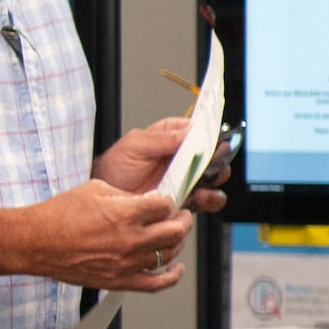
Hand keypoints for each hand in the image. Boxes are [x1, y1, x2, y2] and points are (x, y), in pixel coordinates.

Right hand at [28, 179, 190, 292]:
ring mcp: (127, 262)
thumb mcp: (95, 189)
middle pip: (175, 231)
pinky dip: (172, 276)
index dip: (168, 202)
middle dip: (182, 220)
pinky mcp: (120, 280)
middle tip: (180, 216)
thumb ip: (127, 195)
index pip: (166, 206)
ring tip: (173, 235)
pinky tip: (177, 268)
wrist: (33, 242)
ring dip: (176, 243)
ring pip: (170, 254)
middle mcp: (130, 239)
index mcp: (125, 213)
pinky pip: (157, 283)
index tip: (166, 202)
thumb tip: (149, 199)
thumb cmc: (58, 215)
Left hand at [96, 116, 222, 213]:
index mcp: (173, 136)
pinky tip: (198, 199)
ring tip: (201, 186)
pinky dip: (210, 200)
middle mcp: (186, 156)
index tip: (208, 140)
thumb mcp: (134, 146)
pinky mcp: (190, 198)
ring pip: (217, 177)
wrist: (110, 200)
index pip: (199, 129)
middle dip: (217, 159)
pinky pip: (210, 200)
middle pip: (215, 153)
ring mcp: (190, 178)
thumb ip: (161, 138)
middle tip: (208, 163)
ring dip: (215, 181)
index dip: (208, 133)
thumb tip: (189, 131)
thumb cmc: (116, 168)